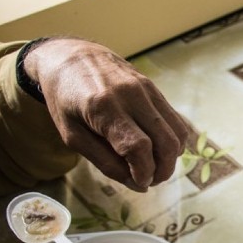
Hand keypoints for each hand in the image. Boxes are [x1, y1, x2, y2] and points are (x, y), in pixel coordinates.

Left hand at [23, 38, 190, 191]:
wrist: (69, 57)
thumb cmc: (65, 100)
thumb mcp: (73, 136)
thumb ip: (105, 162)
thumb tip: (138, 185)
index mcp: (103, 107)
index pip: (138, 147)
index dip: (144, 172)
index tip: (140, 183)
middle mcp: (130, 95)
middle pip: (165, 142)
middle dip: (163, 170)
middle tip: (150, 181)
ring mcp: (146, 89)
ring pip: (177, 133)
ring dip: (172, 158)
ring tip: (156, 167)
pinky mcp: (155, 88)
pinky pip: (176, 121)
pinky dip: (173, 141)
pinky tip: (159, 149)